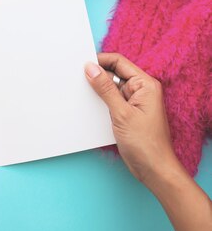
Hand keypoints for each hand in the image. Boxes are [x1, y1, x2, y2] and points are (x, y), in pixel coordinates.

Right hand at [84, 52, 175, 183]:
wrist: (154, 169)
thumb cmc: (145, 143)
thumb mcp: (121, 113)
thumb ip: (105, 88)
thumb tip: (91, 68)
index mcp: (145, 85)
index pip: (119, 62)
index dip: (100, 61)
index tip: (81, 65)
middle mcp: (141, 90)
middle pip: (114, 73)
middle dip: (96, 76)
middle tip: (78, 79)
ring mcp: (134, 102)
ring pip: (111, 88)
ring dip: (98, 91)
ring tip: (83, 95)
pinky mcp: (128, 113)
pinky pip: (111, 101)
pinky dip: (100, 102)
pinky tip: (90, 107)